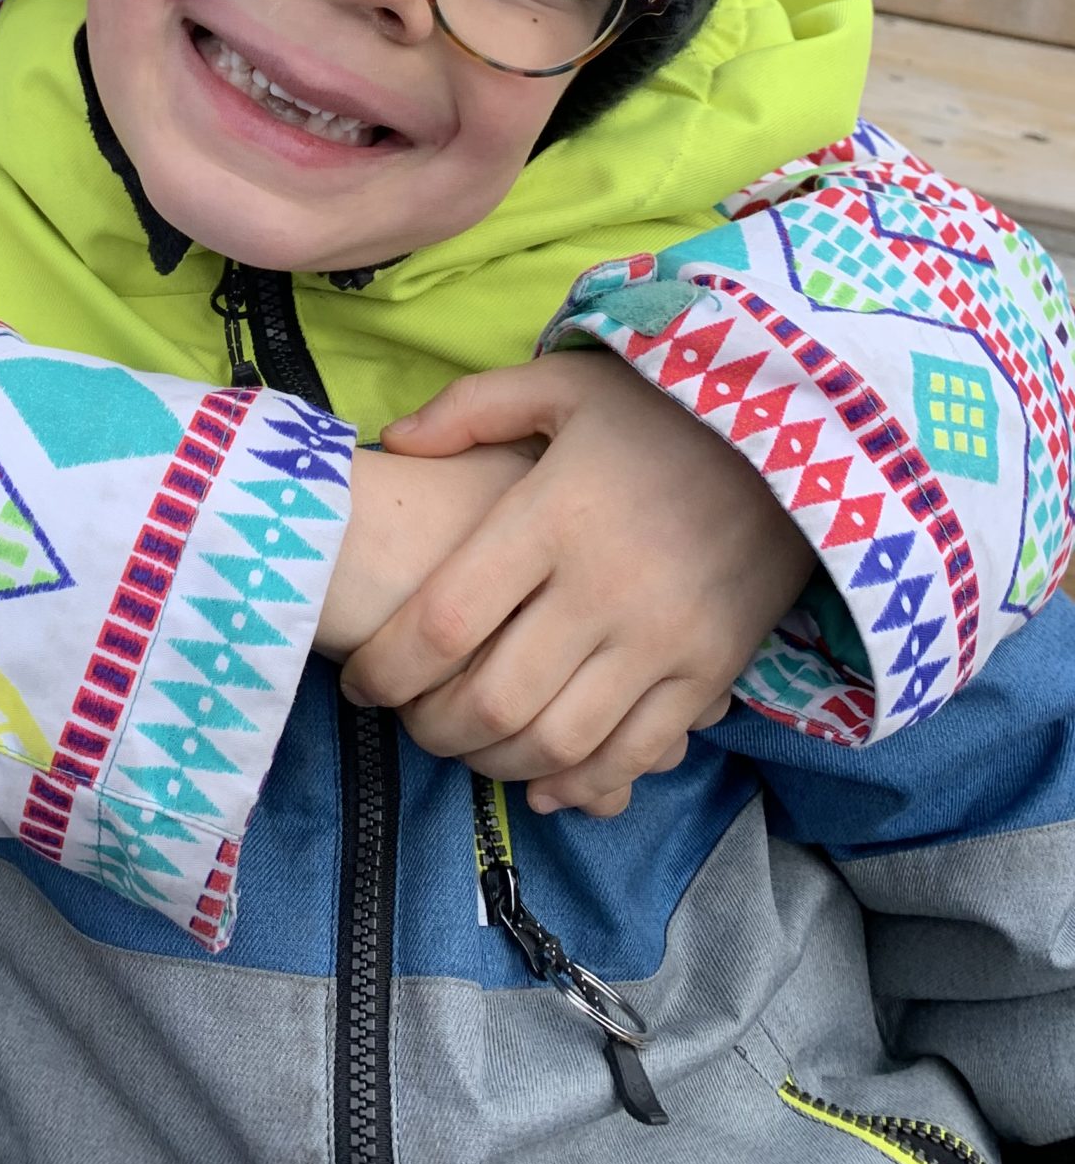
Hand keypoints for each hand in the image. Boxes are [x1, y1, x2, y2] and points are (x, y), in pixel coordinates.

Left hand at [339, 350, 812, 815]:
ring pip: (559, 742)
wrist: (803, 429)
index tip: (361, 679)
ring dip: (496, 763)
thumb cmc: (664, 407)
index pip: (446, 619)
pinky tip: (542, 779)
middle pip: (494, 699)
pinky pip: (637, 752)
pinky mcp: (711, 669)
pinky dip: (582, 781)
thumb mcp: (560, 382)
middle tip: (406, 722)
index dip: (387, 666)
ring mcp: (663, 637)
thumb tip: (396, 444)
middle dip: (432, 729)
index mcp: (551, 516)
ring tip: (465, 746)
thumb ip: (470, 410)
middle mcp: (604, 587)